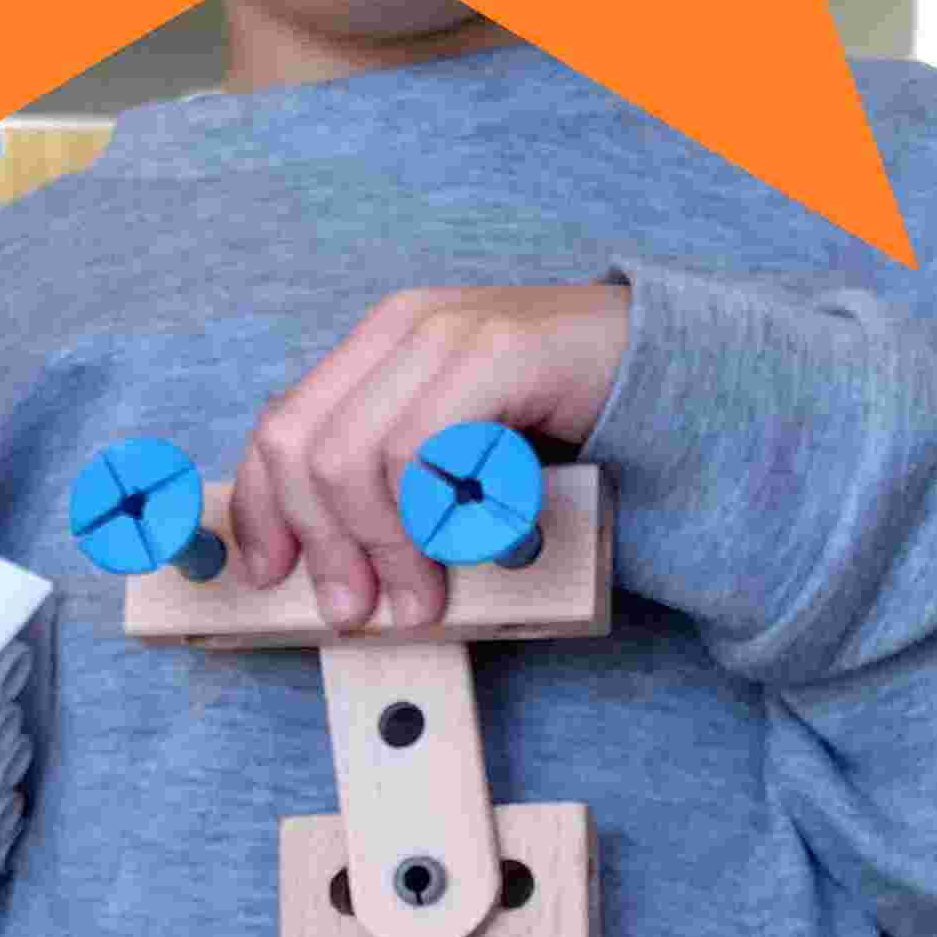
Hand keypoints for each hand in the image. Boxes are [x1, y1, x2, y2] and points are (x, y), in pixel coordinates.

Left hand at [229, 282, 631, 629]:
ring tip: (421, 598)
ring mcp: (451, 332)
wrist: (675, 379)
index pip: (279, 427)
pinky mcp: (500, 351)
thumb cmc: (562, 431)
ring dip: (384, 550)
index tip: (271, 576)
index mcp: (380, 346)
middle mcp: (404, 327)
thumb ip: (392, 489)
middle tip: (356, 608)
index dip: (261, 510)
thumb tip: (326, 571)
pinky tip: (462, 549)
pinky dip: (430, 518)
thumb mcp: (454, 461)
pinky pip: (424, 450)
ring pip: (354, 457)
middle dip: (324, 545)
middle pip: (303, 446)